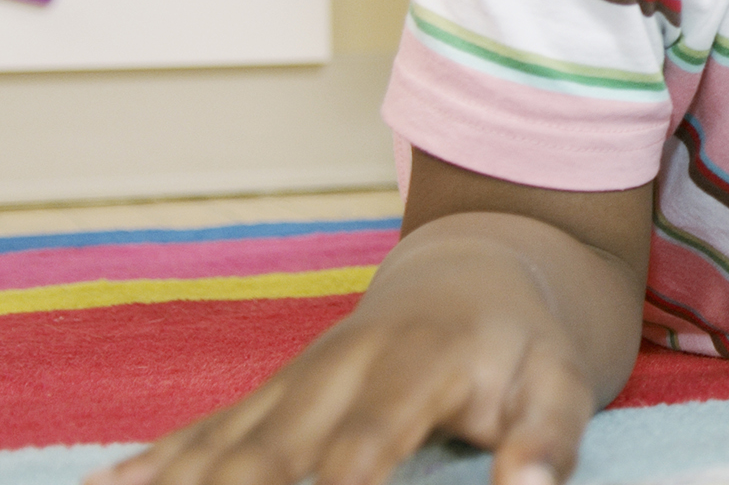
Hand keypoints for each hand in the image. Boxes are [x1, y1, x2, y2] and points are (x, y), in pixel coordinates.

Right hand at [91, 250, 594, 484]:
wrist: (476, 272)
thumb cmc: (523, 345)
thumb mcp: (560, 384)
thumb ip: (549, 437)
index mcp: (418, 363)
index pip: (368, 439)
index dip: (340, 482)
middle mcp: (342, 366)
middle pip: (276, 444)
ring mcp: (298, 378)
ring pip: (228, 439)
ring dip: (185, 479)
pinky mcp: (274, 393)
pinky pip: (209, 429)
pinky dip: (161, 460)